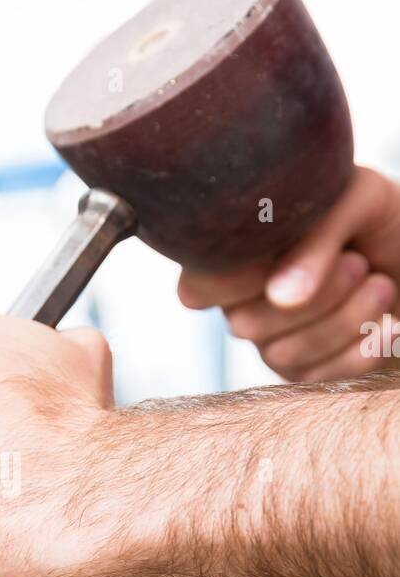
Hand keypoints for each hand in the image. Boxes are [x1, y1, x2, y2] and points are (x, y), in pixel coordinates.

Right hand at [178, 166, 399, 381]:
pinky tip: (389, 320)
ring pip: (285, 353)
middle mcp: (242, 305)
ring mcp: (271, 344)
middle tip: (356, 263)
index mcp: (233, 257)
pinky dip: (365, 346)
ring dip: (348, 317)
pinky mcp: (306, 374)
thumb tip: (280, 297)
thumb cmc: (372, 216)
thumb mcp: (352, 199)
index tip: (287, 252)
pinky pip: (322, 377)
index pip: (197, 288)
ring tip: (380, 284)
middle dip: (315, 296)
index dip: (235, 280)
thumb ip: (313, 238)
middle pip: (246, 324)